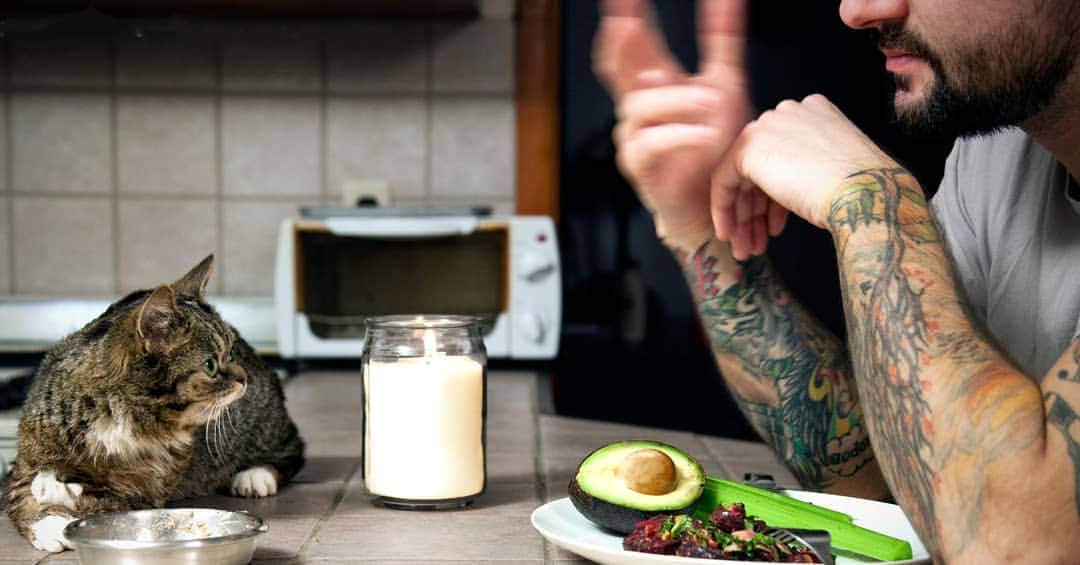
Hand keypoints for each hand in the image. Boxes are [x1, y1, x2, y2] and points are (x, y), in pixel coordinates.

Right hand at [595, 0, 784, 252]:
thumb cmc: (716, 148)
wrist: (714, 202)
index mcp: (655, 81)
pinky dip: (679, 134)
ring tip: (710, 104)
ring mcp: (633, 133)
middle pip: (617, 66)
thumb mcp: (727, 84)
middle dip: (620, 44)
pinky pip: (650, 142)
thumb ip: (722, 39)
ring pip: (642, 106)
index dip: (625, 15)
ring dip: (677, 100)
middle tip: (626, 24)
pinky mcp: (638, 162)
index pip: (634, 40)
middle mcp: (637, 104)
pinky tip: (702, 132)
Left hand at [712, 95, 898, 255]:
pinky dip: (724, 209)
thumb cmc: (861, 190)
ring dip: (744, 217)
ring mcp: (767, 126)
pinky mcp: (748, 148)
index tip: (774, 223)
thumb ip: (805, 170)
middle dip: (756, 211)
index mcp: (813, 112)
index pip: (782, 156)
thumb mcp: (834, 171)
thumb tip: (783, 193)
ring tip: (747, 248)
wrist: (864, 193)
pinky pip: (725, 180)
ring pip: (742, 177)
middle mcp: (787, 112)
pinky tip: (730, 234)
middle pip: (760, 167)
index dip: (775, 197)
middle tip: (755, 241)